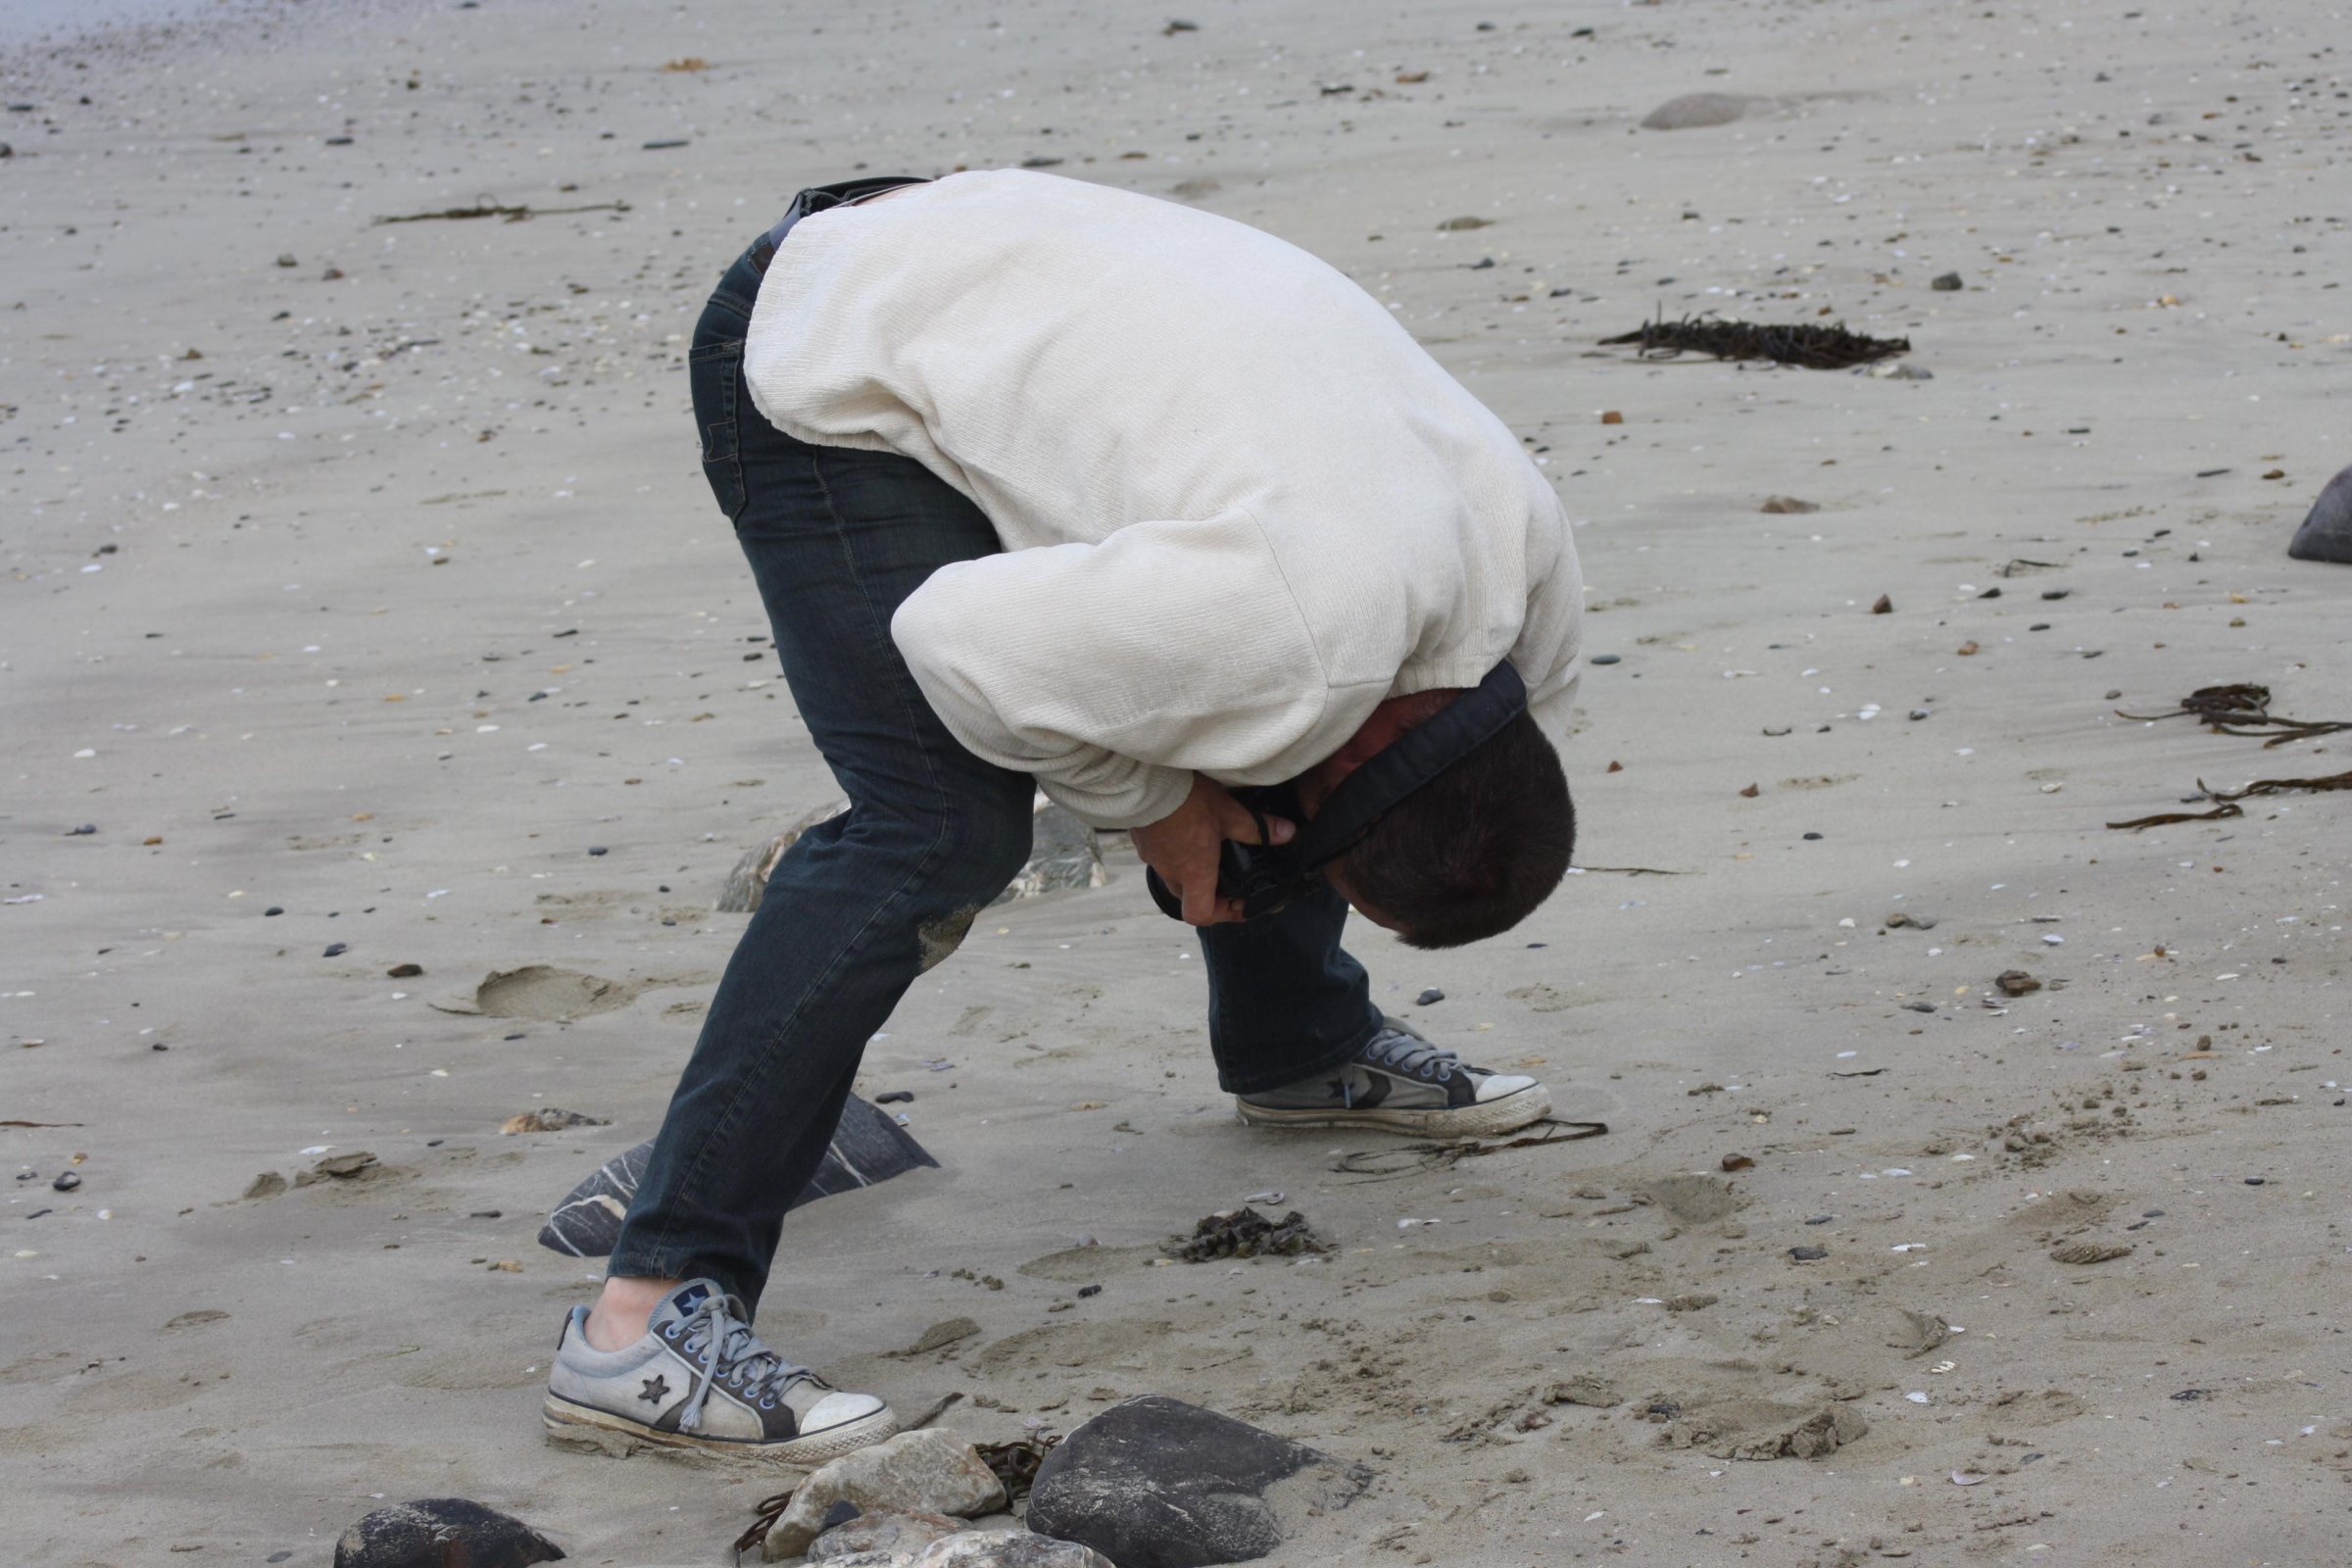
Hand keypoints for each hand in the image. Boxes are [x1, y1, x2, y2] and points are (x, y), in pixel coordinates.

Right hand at [1129, 775, 1294, 925]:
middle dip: (1207, 892)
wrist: (1144, 782)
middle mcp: (1171, 871)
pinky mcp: (1142, 842)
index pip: (1200, 915)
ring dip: (1189, 872)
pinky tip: (1183, 831)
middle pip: (1187, 897)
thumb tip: (1287, 834)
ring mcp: (1153, 858)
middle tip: (1226, 878)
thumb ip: (1257, 828)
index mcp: (1194, 872)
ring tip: (1205, 850)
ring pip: (1172, 876)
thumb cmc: (1186, 801)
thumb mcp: (1228, 812)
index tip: (1238, 904)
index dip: (1222, 915)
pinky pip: (1159, 857)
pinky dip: (1173, 853)